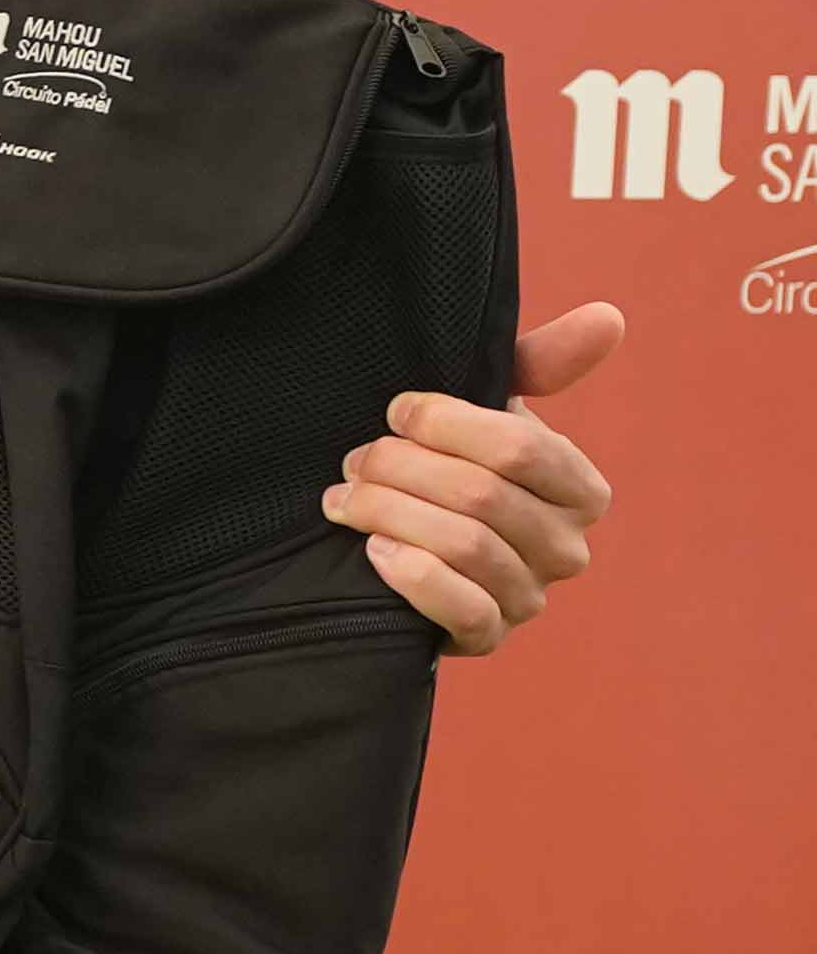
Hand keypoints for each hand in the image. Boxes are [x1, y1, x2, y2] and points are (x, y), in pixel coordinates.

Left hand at [331, 302, 620, 654]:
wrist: (398, 550)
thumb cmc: (449, 466)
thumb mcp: (487, 411)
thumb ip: (536, 363)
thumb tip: (608, 316)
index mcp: (580, 488)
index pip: (522, 448)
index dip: (447, 424)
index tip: (395, 411)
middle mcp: (568, 546)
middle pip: (482, 495)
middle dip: (401, 469)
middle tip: (353, 459)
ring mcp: (531, 597)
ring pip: (464, 546)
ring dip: (389, 514)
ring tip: (345, 498)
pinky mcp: (488, 637)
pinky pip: (462, 610)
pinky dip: (412, 576)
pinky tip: (373, 552)